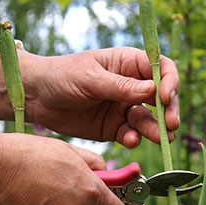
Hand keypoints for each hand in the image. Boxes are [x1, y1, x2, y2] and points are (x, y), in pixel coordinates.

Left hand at [0, 47, 179, 147]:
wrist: (35, 97)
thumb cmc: (61, 75)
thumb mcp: (90, 77)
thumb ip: (120, 86)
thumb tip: (152, 89)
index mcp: (128, 64)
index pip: (161, 69)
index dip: (169, 82)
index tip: (164, 97)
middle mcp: (131, 86)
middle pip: (161, 98)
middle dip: (168, 111)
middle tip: (170, 125)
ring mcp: (123, 108)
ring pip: (148, 120)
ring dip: (156, 129)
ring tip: (160, 138)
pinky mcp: (113, 128)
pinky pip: (131, 134)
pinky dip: (134, 138)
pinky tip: (130, 140)